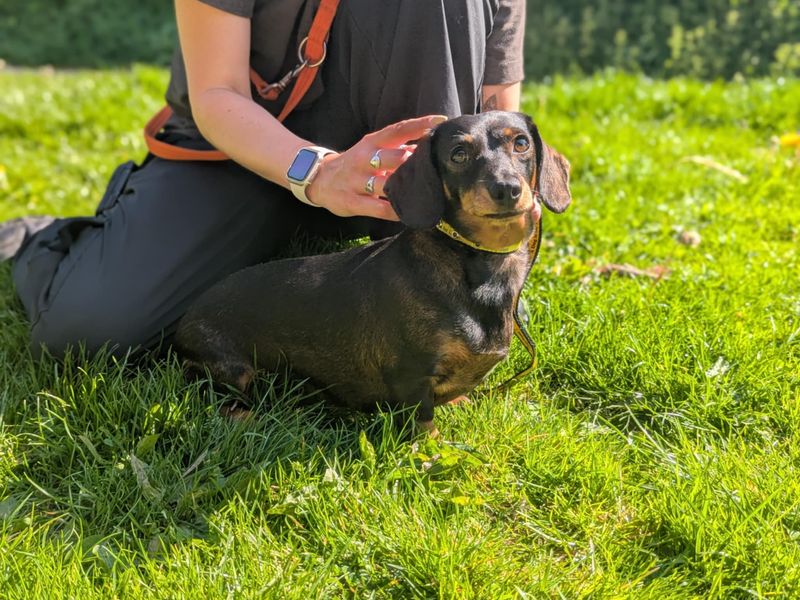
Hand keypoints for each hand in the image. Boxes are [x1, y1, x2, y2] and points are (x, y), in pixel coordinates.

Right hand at [306, 114, 447, 219]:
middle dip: (415, 163)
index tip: (440, 121)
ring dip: (406, 189)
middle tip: (439, 168)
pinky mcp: (352, 202)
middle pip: (394, 158)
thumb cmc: (356, 163)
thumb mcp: (371, 149)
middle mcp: (364, 158)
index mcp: (371, 142)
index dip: (419, 125)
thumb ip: (396, 148)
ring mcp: (357, 181)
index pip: (397, 130)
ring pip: (386, 184)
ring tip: (428, 195)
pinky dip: (395, 211)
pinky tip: (409, 213)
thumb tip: (427, 146)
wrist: (318, 179)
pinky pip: (378, 208)